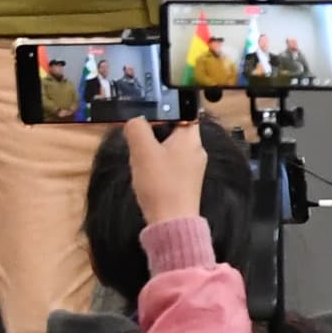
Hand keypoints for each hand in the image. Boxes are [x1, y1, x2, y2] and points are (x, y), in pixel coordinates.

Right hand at [120, 112, 211, 233]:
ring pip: (170, 148)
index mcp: (191, 138)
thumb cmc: (160, 184)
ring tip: (140, 158)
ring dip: (153, 150)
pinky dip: (157, 164)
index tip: (146, 114)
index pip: (183, 112)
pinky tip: (146, 174)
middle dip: (154, 132)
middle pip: (174, 130)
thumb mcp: (143, 151)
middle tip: (138, 139)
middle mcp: (196, 150)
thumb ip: (137, 129)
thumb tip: (135, 120)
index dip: (164, 110)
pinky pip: (170, 164)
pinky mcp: (186, 182)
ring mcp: (193, 167)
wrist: (171, 222)